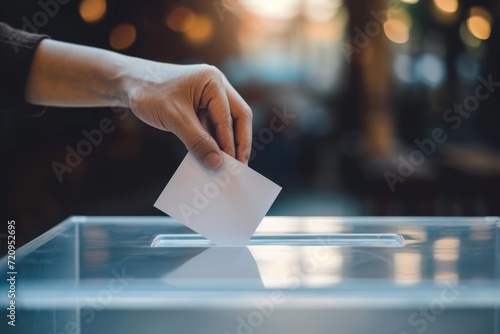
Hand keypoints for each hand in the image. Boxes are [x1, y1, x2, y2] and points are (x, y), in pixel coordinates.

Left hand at [122, 61, 252, 168]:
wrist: (128, 82)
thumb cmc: (149, 92)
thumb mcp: (174, 118)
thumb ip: (197, 140)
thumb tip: (216, 162)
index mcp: (213, 82)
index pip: (228, 117)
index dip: (230, 143)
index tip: (229, 165)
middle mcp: (216, 86)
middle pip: (238, 117)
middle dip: (239, 143)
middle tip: (239, 166)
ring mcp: (210, 96)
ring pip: (226, 123)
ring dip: (226, 144)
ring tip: (226, 166)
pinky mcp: (201, 106)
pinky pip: (212, 126)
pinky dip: (212, 141)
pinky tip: (211, 156)